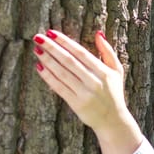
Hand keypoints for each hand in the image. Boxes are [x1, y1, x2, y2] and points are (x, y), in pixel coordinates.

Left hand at [33, 30, 141, 153]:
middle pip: (69, 61)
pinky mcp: (76, 104)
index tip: (52, 33)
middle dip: (52, 48)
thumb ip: (108, 51)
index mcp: (104, 71)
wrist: (113, 121)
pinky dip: (48, 77)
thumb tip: (98, 33)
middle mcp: (94, 81)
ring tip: (37, 49)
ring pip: (62, 73)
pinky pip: (59, 87)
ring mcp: (84, 93)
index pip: (81, 52)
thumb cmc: (114, 92)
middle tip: (38, 37)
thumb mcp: (117, 70)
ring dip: (48, 60)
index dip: (65, 42)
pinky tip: (40, 67)